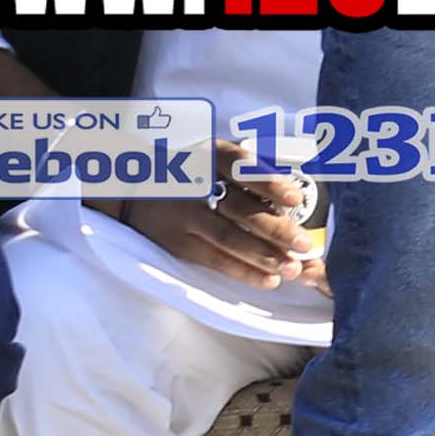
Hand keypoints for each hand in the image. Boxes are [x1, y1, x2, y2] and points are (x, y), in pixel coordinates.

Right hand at [111, 170, 322, 294]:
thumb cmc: (188, 171)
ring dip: (264, 255)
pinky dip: (243, 270)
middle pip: (239, 207)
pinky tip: (268, 279)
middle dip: (276, 229)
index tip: (295, 198)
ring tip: (293, 268)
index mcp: (207, 156)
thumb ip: (247, 171)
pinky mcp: (175, 242)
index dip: (267, 181)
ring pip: (228, 237)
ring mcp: (181, 215)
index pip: (238, 165)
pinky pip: (213, 259)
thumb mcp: (211, 157)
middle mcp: (192, 184)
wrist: (129, 189)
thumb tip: (293, 200)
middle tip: (305, 244)